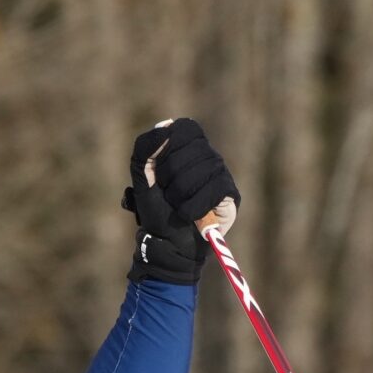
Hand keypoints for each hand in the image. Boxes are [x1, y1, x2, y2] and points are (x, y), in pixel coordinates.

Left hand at [122, 118, 239, 284]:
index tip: (158, 171)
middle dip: (169, 178)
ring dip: (180, 196)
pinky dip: (194, 208)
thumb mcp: (141, 179)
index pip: (185, 127)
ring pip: (201, 171)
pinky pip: (213, 190)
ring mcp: (221, 174)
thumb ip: (144, 149)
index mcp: (187, 148)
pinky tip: (190, 217)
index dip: (169, 147)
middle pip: (190, 151)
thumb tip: (165, 125)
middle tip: (167, 195)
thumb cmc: (156, 212)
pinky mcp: (230, 195)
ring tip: (178, 208)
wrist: (168, 246)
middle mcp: (207, 156)